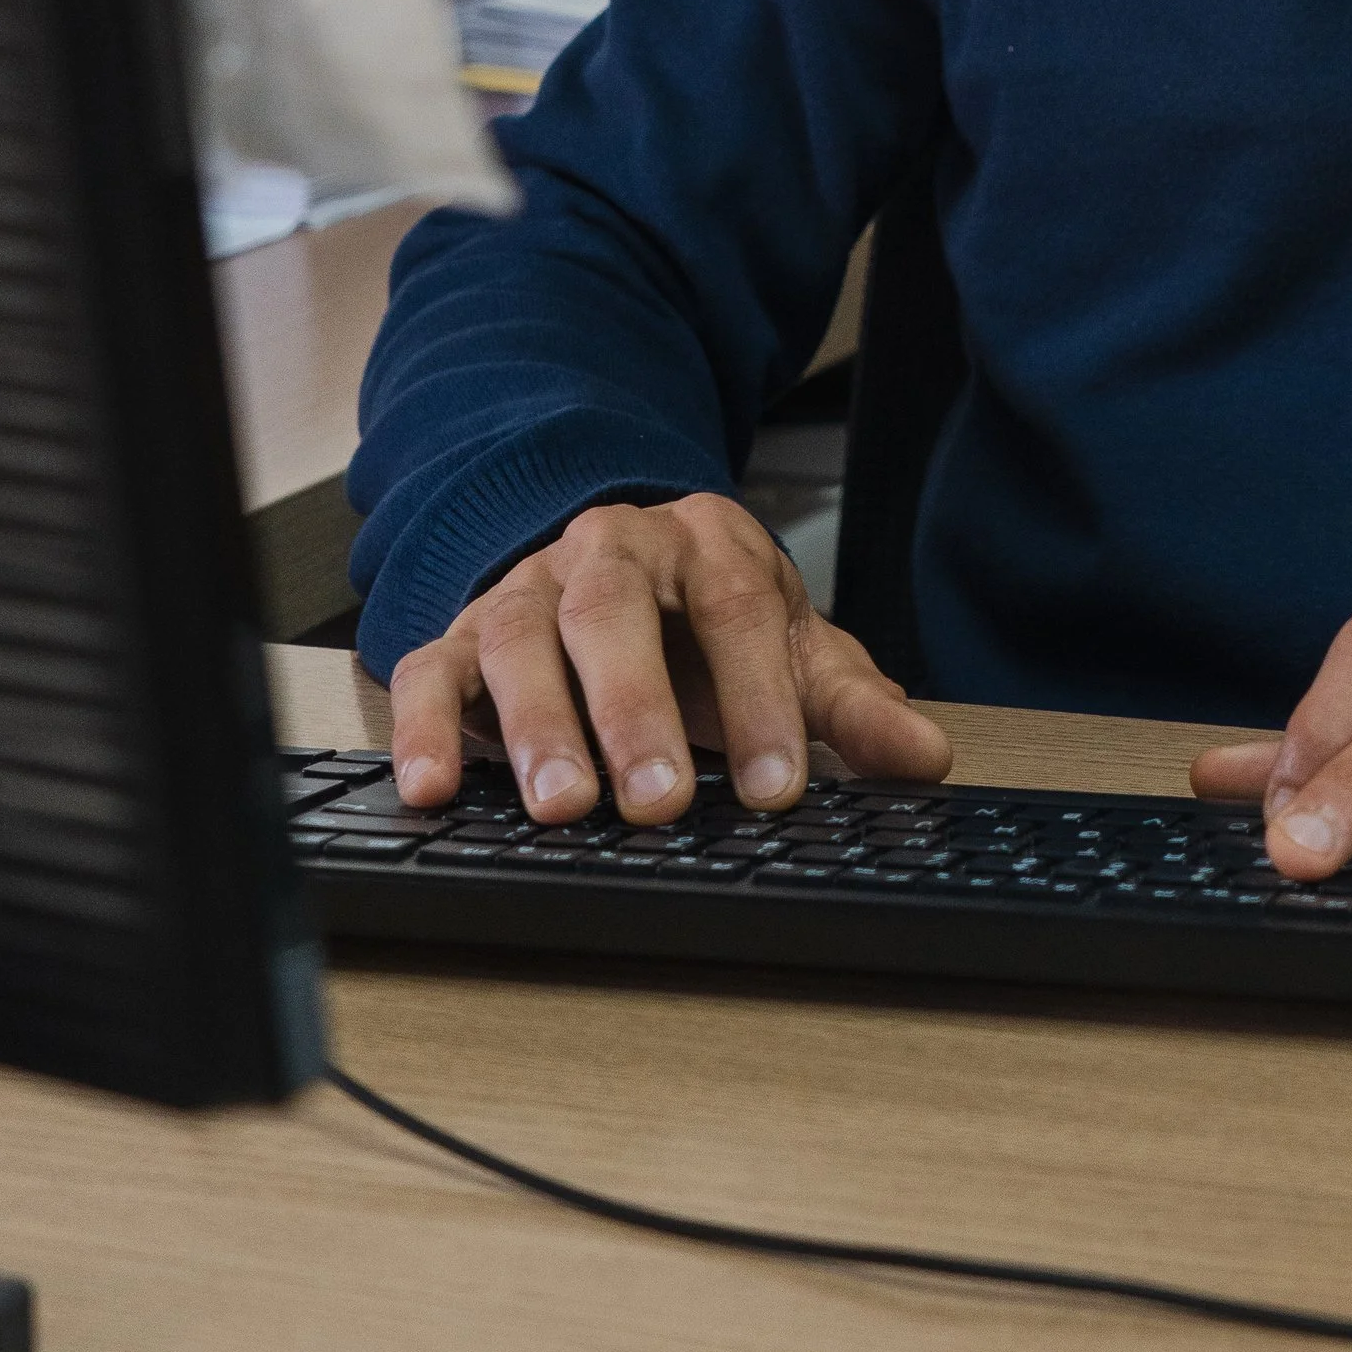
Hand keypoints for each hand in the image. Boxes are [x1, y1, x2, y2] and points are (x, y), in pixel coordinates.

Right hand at [388, 492, 953, 822]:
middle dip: (636, 709)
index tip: (776, 788)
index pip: (737, 609)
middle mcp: (608, 551)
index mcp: (706, 544)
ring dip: (537, 726)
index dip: (759, 699)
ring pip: (521, 640)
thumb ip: (852, 705)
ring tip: (561, 807)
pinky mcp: (460, 636)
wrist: (619, 564)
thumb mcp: (792, 649)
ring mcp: (526, 590)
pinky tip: (432, 791)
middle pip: (614, 614)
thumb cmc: (708, 623)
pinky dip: (425, 730)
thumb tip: (926, 758)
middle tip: (657, 802)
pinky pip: (431, 673)